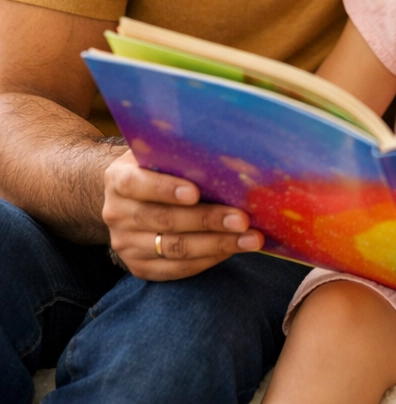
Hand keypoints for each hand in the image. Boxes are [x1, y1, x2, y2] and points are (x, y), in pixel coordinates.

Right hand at [103, 149, 262, 279]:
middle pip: (165, 221)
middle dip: (207, 220)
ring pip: (174, 248)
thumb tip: (228, 156)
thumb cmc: (158, 166)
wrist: (129, 196)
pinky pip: (175, 269)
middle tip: (242, 220)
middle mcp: (117, 213)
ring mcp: (125, 244)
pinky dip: (207, 260)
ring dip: (217, 244)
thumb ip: (181, 153)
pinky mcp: (138, 267)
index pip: (138, 184)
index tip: (195, 193)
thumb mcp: (160, 152)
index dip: (166, 189)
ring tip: (250, 239)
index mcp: (119, 179)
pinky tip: (233, 250)